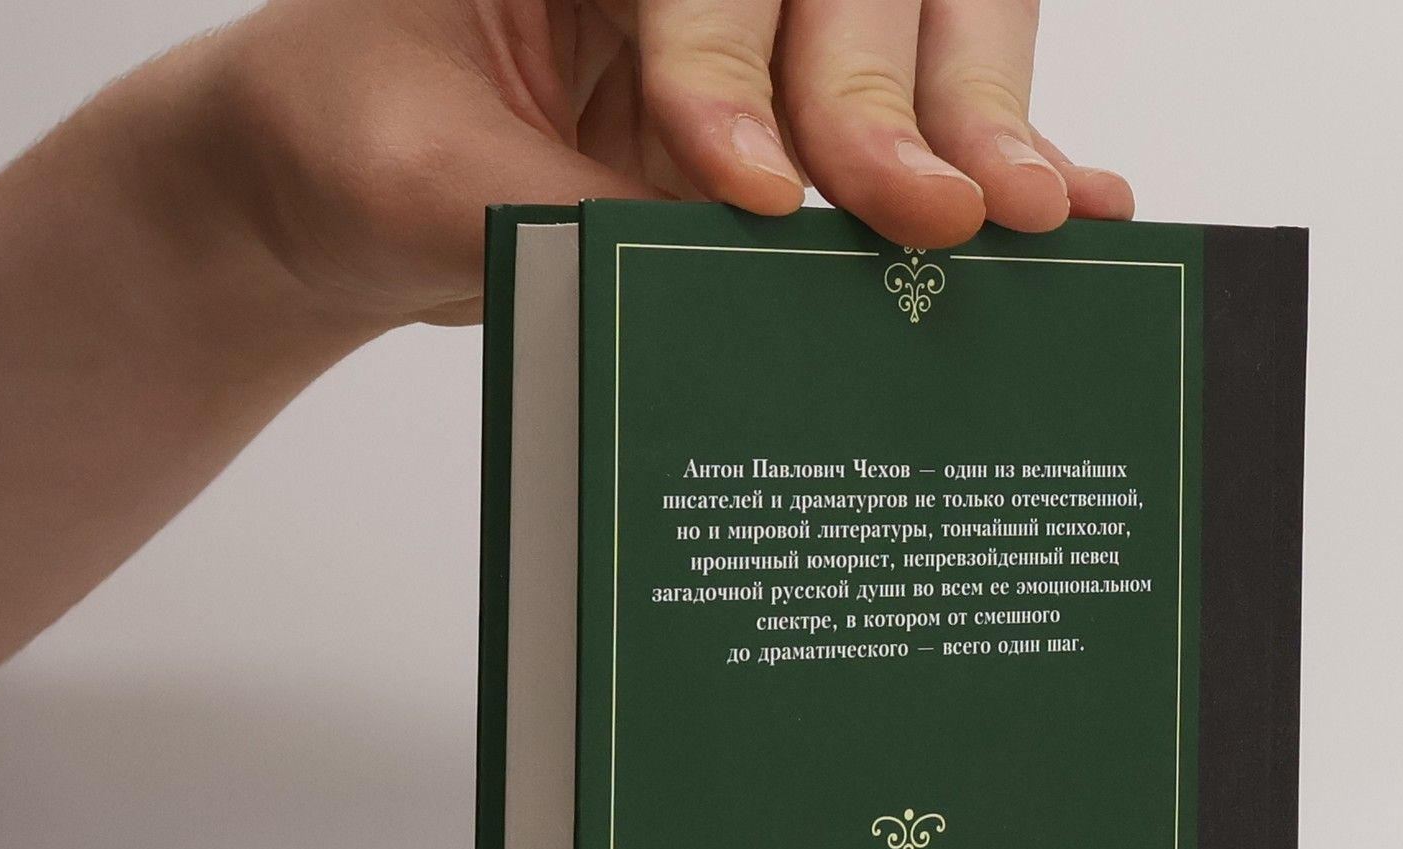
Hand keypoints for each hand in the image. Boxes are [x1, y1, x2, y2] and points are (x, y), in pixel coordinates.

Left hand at [201, 0, 1133, 327]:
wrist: (334, 183)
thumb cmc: (347, 134)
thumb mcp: (416, 172)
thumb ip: (555, 207)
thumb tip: (718, 270)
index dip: (734, 62)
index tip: (747, 186)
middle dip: (892, 92)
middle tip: (939, 208)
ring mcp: (763, 23)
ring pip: (918, 18)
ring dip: (975, 117)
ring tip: (1029, 210)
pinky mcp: (800, 111)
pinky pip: (919, 113)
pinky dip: (987, 152)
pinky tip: (1068, 201)